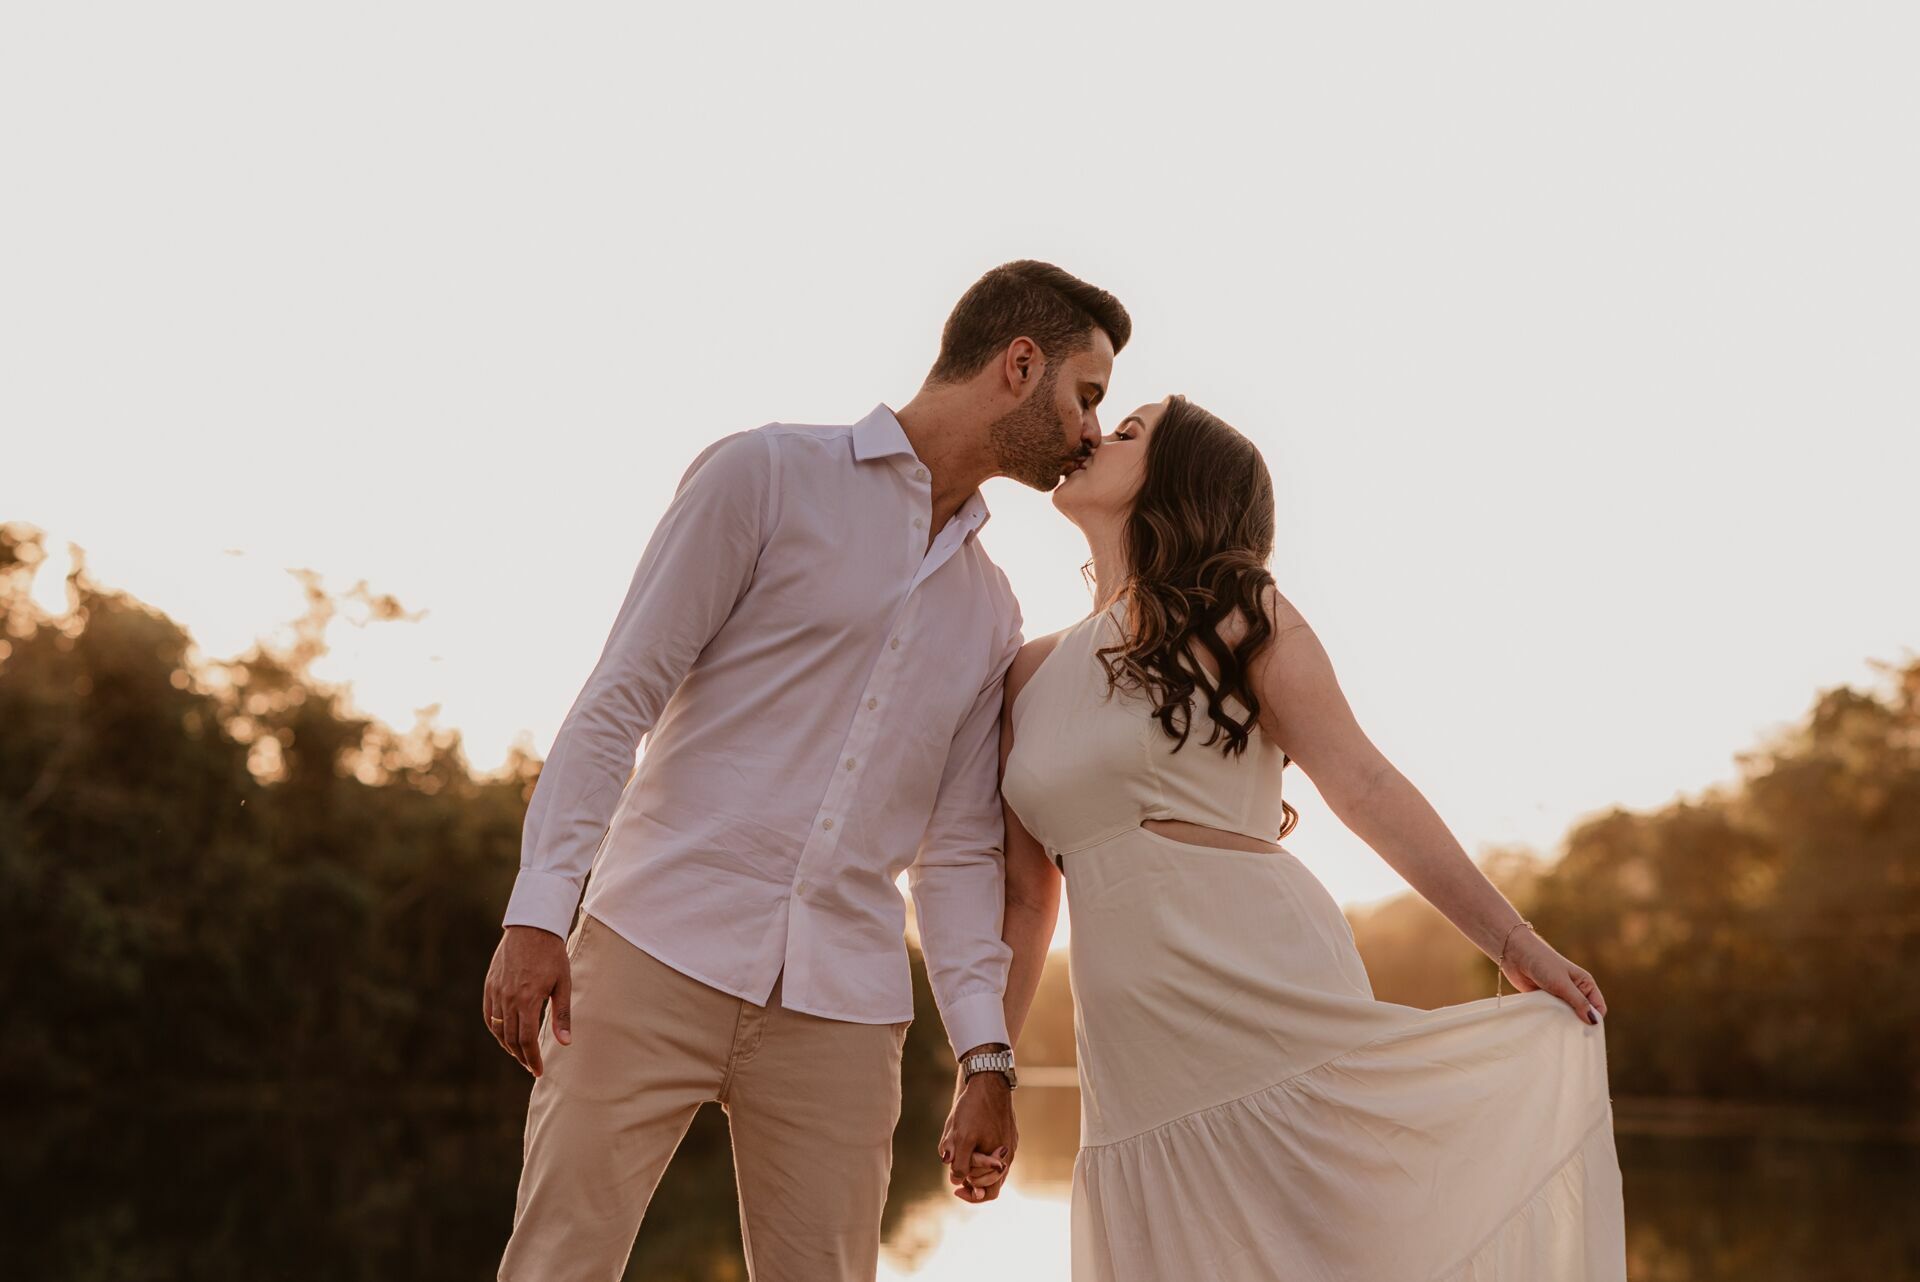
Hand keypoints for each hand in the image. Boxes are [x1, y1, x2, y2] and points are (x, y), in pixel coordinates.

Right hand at [483, 924, 570, 1075]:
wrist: (531, 927)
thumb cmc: (552, 955)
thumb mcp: (562, 983)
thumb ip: (562, 1015)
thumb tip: (565, 1043)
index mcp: (527, 999)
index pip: (526, 1039)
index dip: (532, 1058)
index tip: (538, 1071)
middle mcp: (508, 998)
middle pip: (510, 1038)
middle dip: (521, 1056)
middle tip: (531, 1067)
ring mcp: (496, 992)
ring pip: (497, 1029)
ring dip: (508, 1046)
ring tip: (520, 1055)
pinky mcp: (489, 985)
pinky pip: (488, 1015)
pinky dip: (495, 1030)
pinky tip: (504, 1036)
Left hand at [938, 1057, 1016, 1202]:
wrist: (988, 1079)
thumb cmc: (974, 1109)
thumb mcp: (962, 1136)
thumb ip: (960, 1162)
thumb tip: (956, 1181)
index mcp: (1000, 1160)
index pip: (988, 1192)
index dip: (970, 1194)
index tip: (957, 1189)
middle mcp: (1007, 1155)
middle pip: (989, 1181)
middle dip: (971, 1179)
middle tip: (956, 1172)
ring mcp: (1008, 1142)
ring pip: (989, 1165)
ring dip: (973, 1165)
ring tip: (958, 1151)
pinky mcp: (1005, 1131)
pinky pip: (992, 1150)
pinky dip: (979, 1152)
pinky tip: (966, 1137)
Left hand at [1500, 927, 1607, 1024]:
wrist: (1516, 954)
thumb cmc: (1543, 964)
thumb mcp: (1563, 984)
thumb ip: (1578, 1002)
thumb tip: (1594, 1022)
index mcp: (1585, 984)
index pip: (1598, 1007)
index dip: (1595, 1020)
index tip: (1586, 1032)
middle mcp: (1575, 991)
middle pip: (1583, 1014)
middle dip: (1578, 1023)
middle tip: (1570, 1033)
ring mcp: (1560, 996)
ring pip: (1567, 1016)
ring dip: (1563, 1022)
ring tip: (1558, 1028)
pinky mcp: (1546, 999)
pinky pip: (1553, 1014)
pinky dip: (1551, 1019)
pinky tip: (1547, 1024)